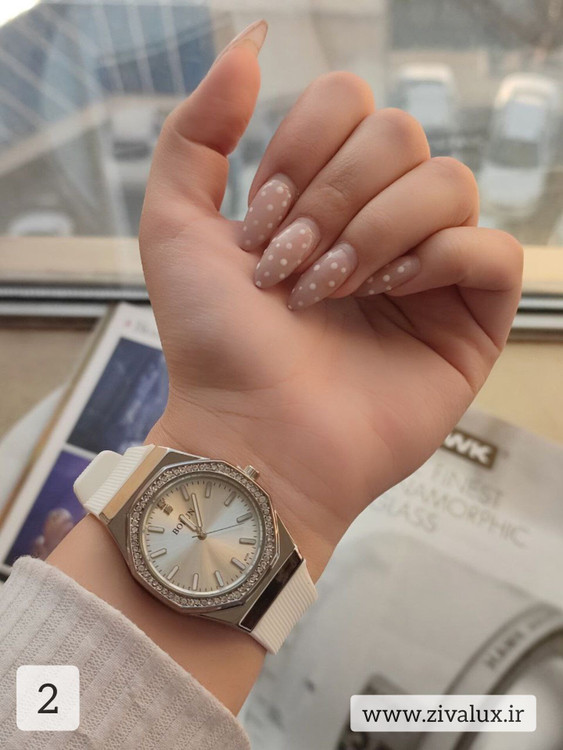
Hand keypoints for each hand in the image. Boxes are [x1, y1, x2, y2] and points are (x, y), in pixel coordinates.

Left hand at [141, 24, 522, 581]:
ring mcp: (429, 269)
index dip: (303, 149)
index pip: (349, 104)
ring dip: (379, 231)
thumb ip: (196, 131)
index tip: (261, 225)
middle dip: (336, 196)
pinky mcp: (469, 318)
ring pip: (450, 183)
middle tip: (295, 266)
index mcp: (323, 195)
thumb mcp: (175, 225)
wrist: (250, 432)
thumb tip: (252, 41)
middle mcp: (380, 221)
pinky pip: (493, 251)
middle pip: (401, 134)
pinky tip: (393, 294)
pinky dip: (440, 259)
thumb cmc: (213, 340)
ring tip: (334, 290)